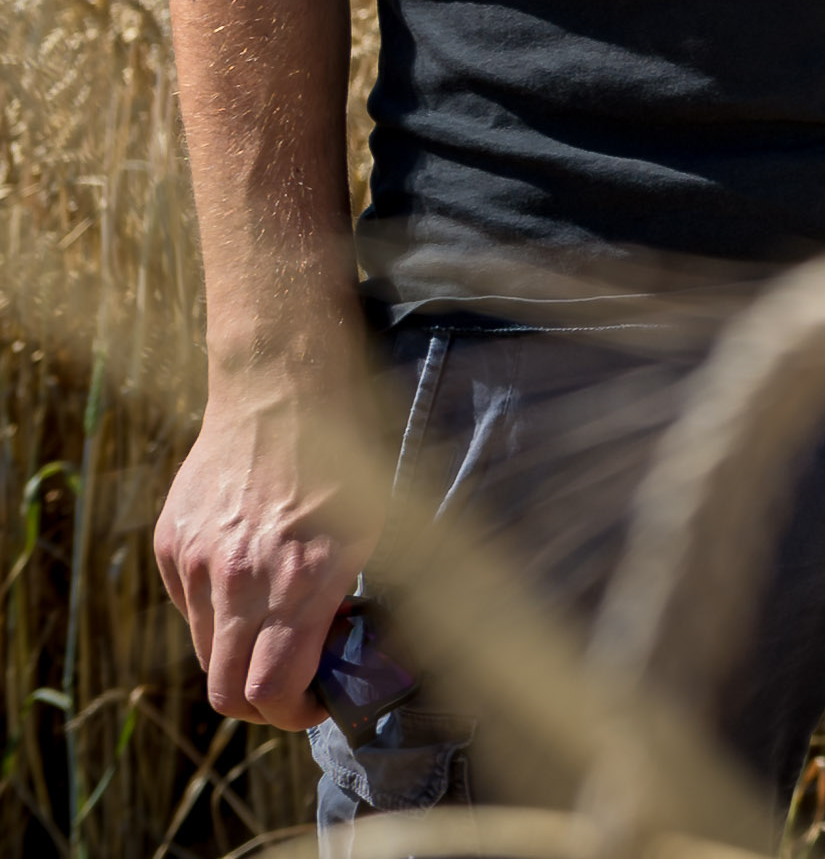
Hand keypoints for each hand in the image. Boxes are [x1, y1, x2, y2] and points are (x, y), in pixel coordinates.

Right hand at [155, 368, 376, 726]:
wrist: (283, 388)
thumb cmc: (350, 454)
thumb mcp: (375, 528)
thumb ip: (346, 600)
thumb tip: (333, 653)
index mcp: (301, 578)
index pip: (270, 690)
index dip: (294, 715)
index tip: (319, 700)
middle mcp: (240, 578)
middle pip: (226, 691)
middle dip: (264, 702)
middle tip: (298, 681)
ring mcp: (198, 562)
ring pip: (206, 651)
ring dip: (241, 655)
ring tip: (281, 623)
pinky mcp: (172, 544)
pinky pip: (189, 606)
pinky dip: (219, 612)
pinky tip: (254, 580)